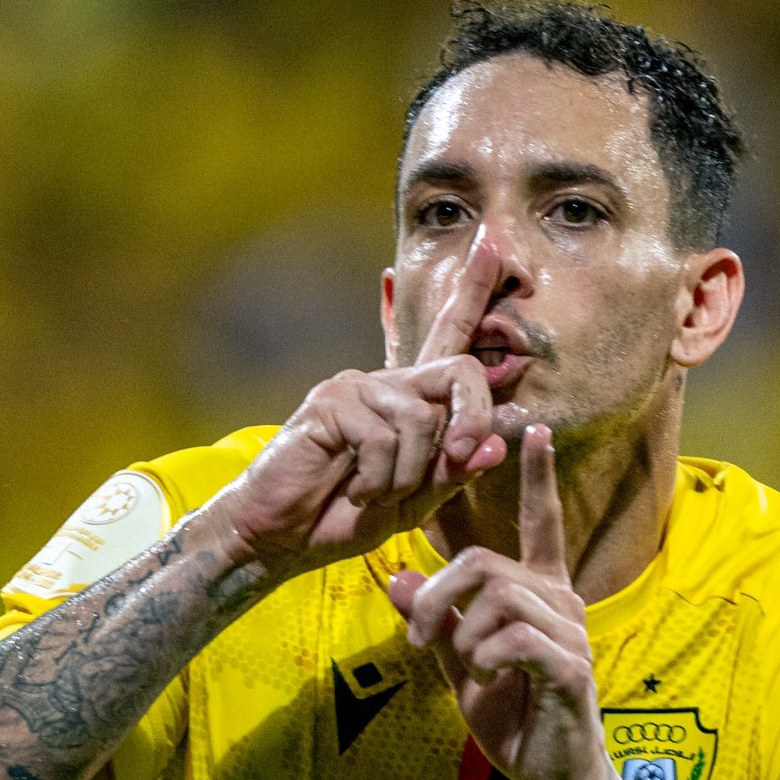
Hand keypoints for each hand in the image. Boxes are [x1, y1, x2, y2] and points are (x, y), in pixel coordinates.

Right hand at [197, 233, 508, 582]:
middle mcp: (388, 384)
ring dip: (406, 475)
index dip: (471, 293)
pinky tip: (354, 490)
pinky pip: (381, 439)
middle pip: (459, 371)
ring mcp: (357, 387)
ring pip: (420, 421)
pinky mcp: (331, 401)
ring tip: (375, 494)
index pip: (451, 341)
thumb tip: (496, 444)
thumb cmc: (344, 516)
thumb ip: (452, 474)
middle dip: (472, 418)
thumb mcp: (413, 503)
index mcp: (412, 404)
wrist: (283, 535)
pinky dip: (376, 480)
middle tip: (462, 455)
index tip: (491, 244)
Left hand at [387, 425, 612, 779]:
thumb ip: (434, 621)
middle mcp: (561, 603)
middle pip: (484, 563)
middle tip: (416, 636)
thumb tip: (395, 576)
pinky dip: (484, 658)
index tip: (533, 429)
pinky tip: (489, 681)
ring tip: (469, 671)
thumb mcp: (461, 665)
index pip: (542, 524)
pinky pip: (512, 638)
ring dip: (461, 636)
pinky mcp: (569, 667)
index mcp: (541, 595)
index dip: (537, 478)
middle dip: (437, 596)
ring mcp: (571, 633)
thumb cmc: (516, 720)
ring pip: (496, 598)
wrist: (556, 779)